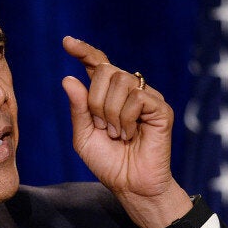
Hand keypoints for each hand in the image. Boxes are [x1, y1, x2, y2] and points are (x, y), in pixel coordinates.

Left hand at [61, 36, 191, 227]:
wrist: (129, 185)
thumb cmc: (107, 162)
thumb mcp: (83, 135)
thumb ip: (78, 108)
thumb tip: (68, 77)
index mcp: (108, 94)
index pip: (98, 63)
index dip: (83, 51)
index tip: (66, 42)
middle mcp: (129, 91)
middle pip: (107, 70)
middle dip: (96, 100)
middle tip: (102, 127)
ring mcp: (146, 97)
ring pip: (122, 80)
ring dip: (111, 112)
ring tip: (117, 134)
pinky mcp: (160, 108)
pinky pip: (137, 97)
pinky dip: (127, 119)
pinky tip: (131, 135)